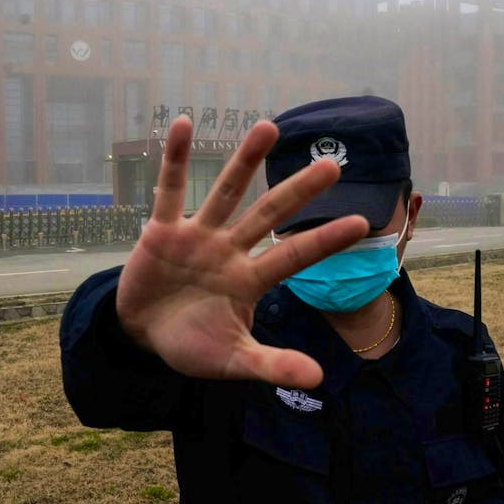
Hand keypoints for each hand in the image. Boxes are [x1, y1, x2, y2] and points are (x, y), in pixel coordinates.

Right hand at [116, 116, 368, 388]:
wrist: (142, 336)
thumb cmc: (191, 345)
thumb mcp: (232, 361)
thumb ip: (271, 366)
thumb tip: (319, 380)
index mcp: (250, 281)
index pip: (294, 257)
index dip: (324, 241)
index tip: (361, 222)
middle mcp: (230, 250)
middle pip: (269, 215)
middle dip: (299, 191)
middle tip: (333, 165)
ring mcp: (198, 236)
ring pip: (225, 192)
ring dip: (245, 161)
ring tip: (268, 126)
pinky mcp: (162, 230)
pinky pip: (169, 190)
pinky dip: (173, 158)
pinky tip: (182, 123)